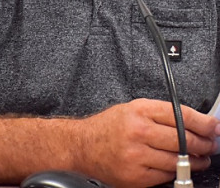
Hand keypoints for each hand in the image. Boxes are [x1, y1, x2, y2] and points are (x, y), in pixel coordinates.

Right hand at [74, 98, 217, 186]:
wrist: (81, 146)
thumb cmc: (107, 128)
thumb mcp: (131, 110)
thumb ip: (161, 114)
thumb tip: (195, 123)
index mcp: (138, 112)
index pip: (181, 116)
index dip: (203, 123)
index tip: (214, 127)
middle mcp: (137, 132)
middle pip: (184, 140)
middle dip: (203, 144)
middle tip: (210, 145)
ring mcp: (136, 156)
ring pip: (178, 161)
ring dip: (194, 161)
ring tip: (197, 158)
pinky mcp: (135, 176)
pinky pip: (166, 177)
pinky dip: (174, 173)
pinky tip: (174, 167)